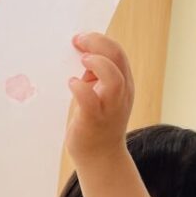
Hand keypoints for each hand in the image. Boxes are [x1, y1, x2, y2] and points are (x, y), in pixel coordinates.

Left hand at [66, 33, 134, 163]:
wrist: (100, 157)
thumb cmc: (96, 123)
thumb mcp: (101, 94)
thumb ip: (95, 76)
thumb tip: (80, 55)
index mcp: (123, 83)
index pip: (117, 52)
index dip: (99, 39)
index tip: (80, 39)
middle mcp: (121, 93)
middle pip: (116, 56)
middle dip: (96, 43)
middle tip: (77, 42)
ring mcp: (109, 107)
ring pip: (113, 77)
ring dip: (96, 63)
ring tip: (82, 62)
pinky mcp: (93, 119)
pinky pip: (89, 99)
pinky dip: (79, 87)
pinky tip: (72, 84)